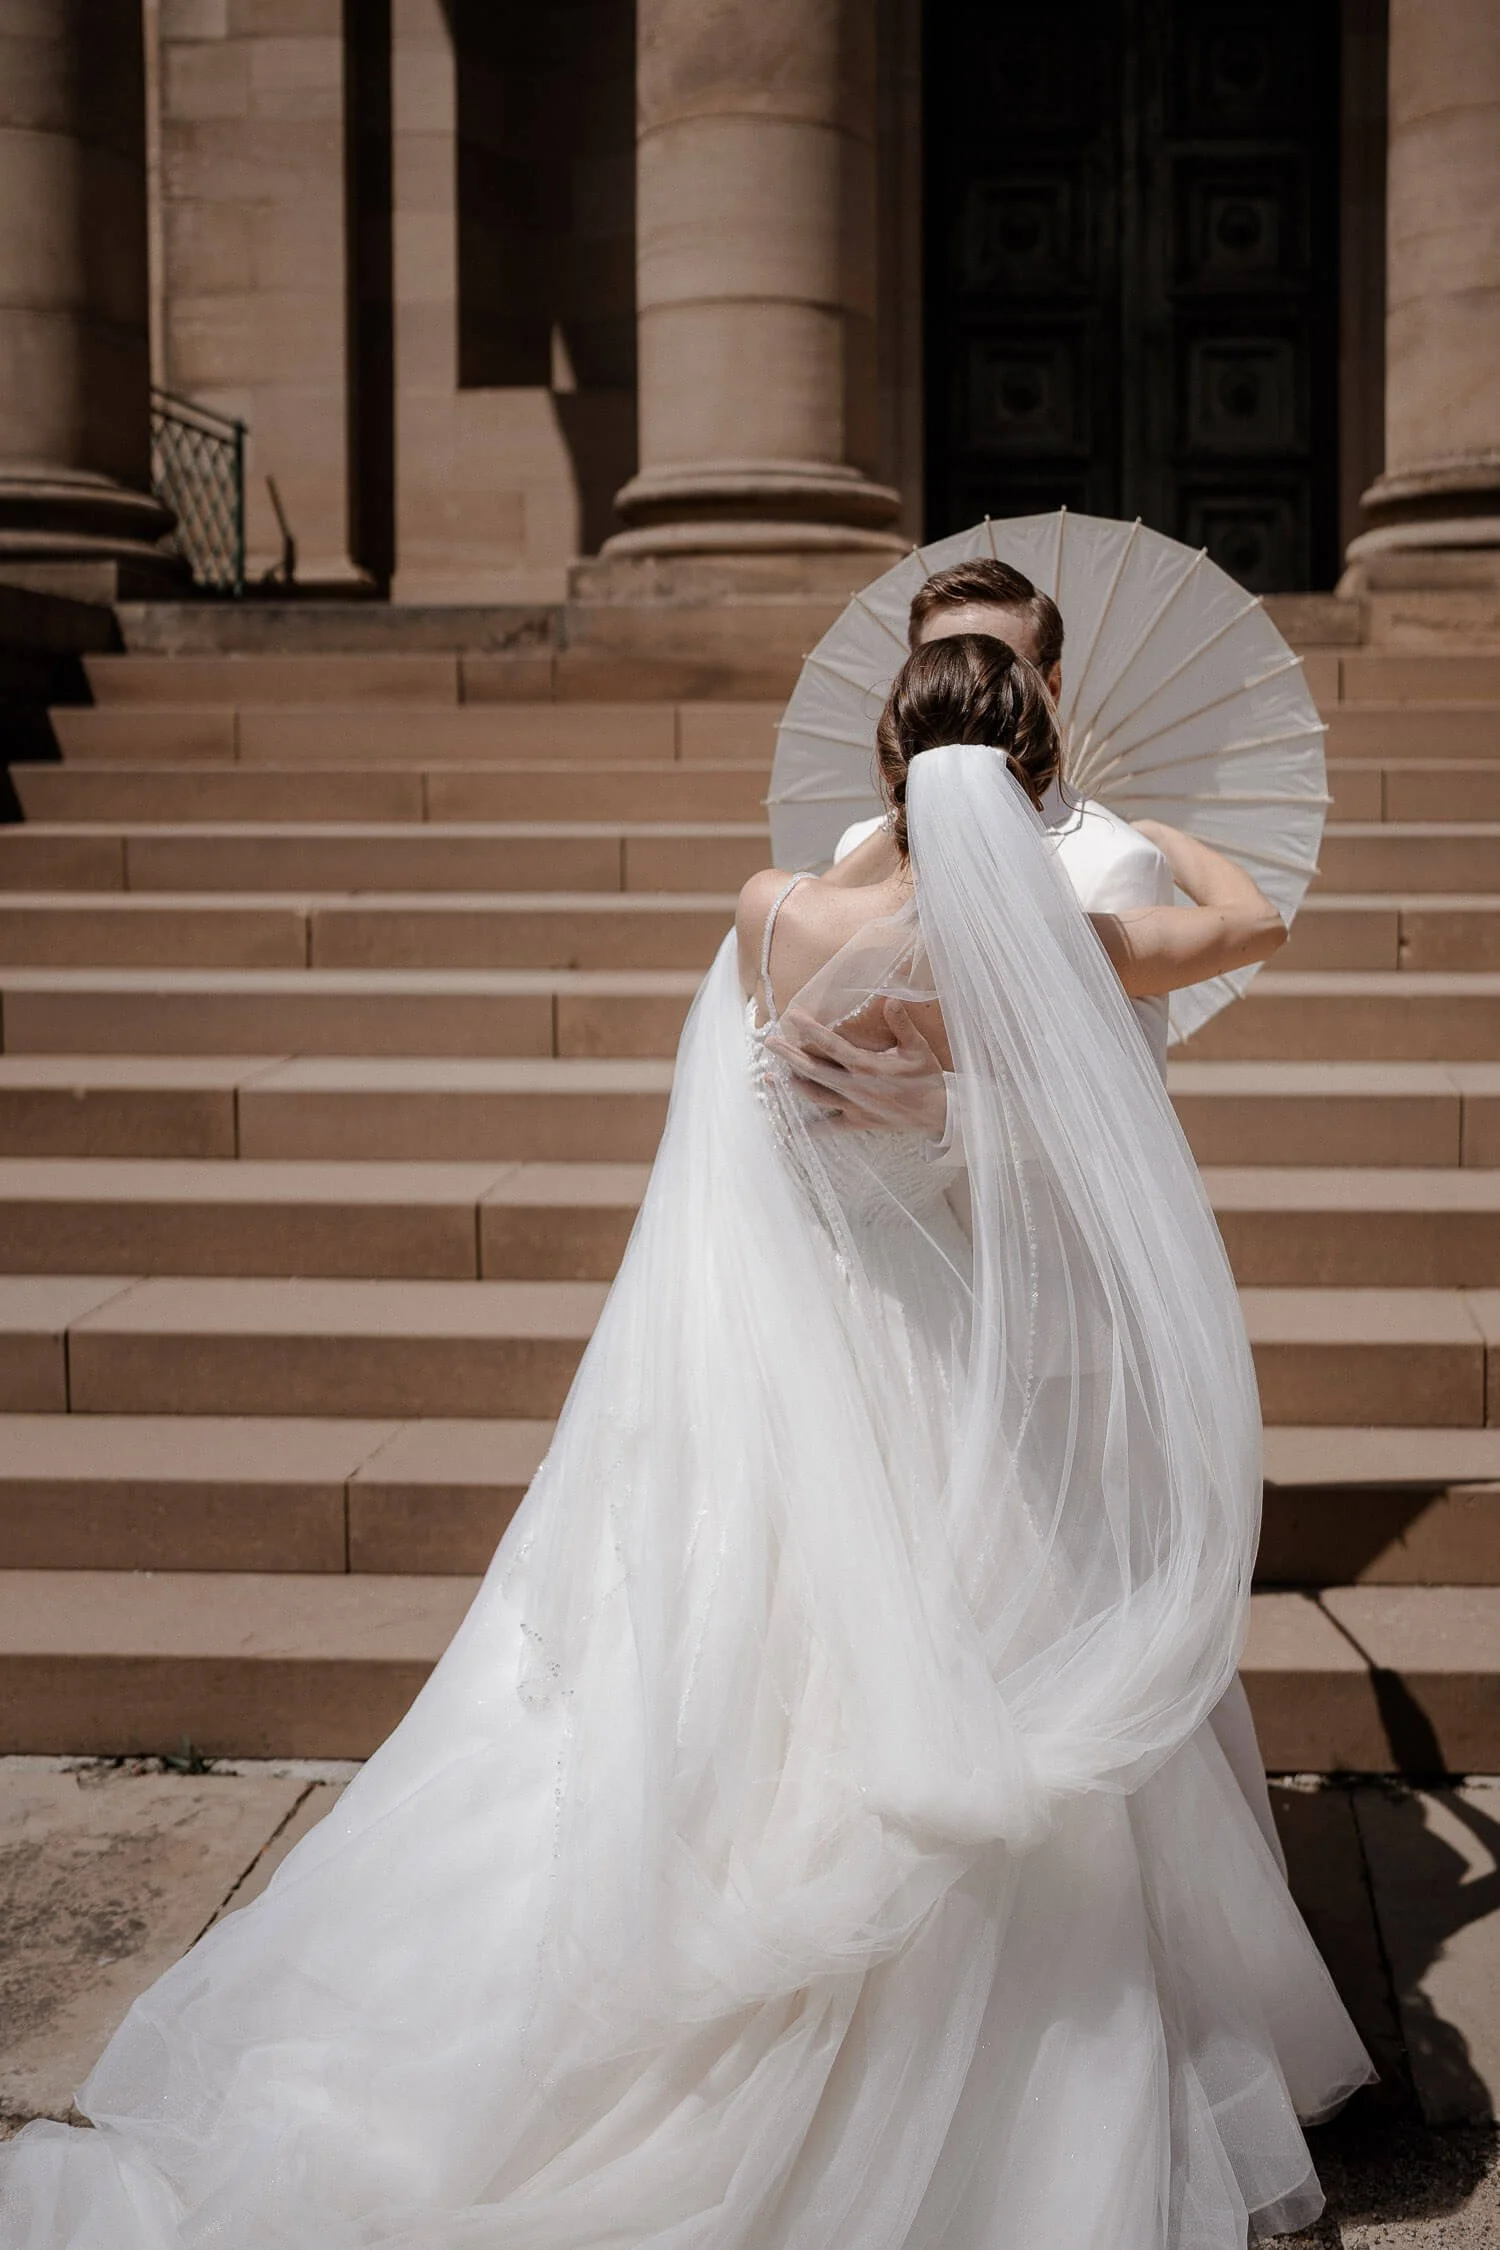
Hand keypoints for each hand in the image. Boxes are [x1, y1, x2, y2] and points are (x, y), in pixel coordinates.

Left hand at [765, 998, 948, 1135]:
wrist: (938, 1114)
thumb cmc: (927, 1078)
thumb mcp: (918, 1048)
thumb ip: (901, 1024)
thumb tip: (891, 998)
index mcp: (867, 1065)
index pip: (831, 1044)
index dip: (809, 1030)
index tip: (792, 1017)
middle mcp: (854, 1086)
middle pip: (813, 1069)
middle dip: (789, 1055)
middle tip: (769, 1043)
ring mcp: (853, 1107)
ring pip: (815, 1095)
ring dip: (793, 1085)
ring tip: (772, 1076)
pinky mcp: (857, 1123)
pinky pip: (829, 1127)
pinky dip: (810, 1128)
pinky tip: (793, 1128)